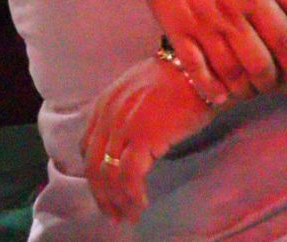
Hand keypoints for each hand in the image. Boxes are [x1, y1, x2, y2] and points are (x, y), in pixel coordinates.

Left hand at [81, 56, 214, 222]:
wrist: (199, 71)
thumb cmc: (178, 81)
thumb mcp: (139, 93)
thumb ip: (124, 114)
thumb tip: (124, 145)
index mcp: (105, 104)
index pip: (87, 148)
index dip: (94, 175)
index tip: (105, 192)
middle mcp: (108, 115)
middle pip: (94, 166)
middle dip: (101, 195)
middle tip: (113, 215)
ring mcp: (124, 126)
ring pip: (109, 175)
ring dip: (117, 201)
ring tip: (128, 216)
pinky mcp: (143, 137)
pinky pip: (129, 176)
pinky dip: (132, 196)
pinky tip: (141, 204)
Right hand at [128, 0, 286, 102]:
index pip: (283, 40)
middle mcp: (228, 12)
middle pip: (258, 64)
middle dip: (272, 82)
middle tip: (276, 85)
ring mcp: (200, 23)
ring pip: (229, 72)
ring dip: (244, 89)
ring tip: (251, 89)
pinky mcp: (175, 28)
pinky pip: (195, 68)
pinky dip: (210, 87)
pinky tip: (220, 94)